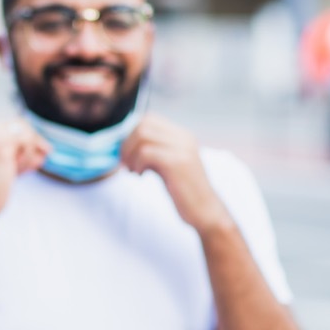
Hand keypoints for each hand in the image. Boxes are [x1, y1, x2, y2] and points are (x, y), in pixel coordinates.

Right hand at [0, 120, 48, 221]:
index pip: (11, 125)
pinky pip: (27, 143)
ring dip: (29, 154)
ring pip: (25, 134)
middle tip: (42, 157)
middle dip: (33, 143)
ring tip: (22, 170)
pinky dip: (28, 158)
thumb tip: (44, 145)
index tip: (37, 154)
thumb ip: (16, 149)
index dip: (28, 138)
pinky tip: (19, 172)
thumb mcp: (2, 162)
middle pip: (20, 125)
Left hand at [120, 114, 232, 233]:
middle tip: (126, 164)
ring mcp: (182, 148)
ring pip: (142, 135)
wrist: (205, 211)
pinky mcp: (177, 162)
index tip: (128, 154)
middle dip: (127, 143)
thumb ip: (153, 152)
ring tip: (133, 170)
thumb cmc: (183, 191)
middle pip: (143, 124)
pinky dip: (136, 163)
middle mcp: (184, 137)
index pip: (149, 118)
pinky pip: (145, 152)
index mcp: (182, 135)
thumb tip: (124, 144)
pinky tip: (140, 175)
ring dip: (130, 154)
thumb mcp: (167, 165)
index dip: (131, 134)